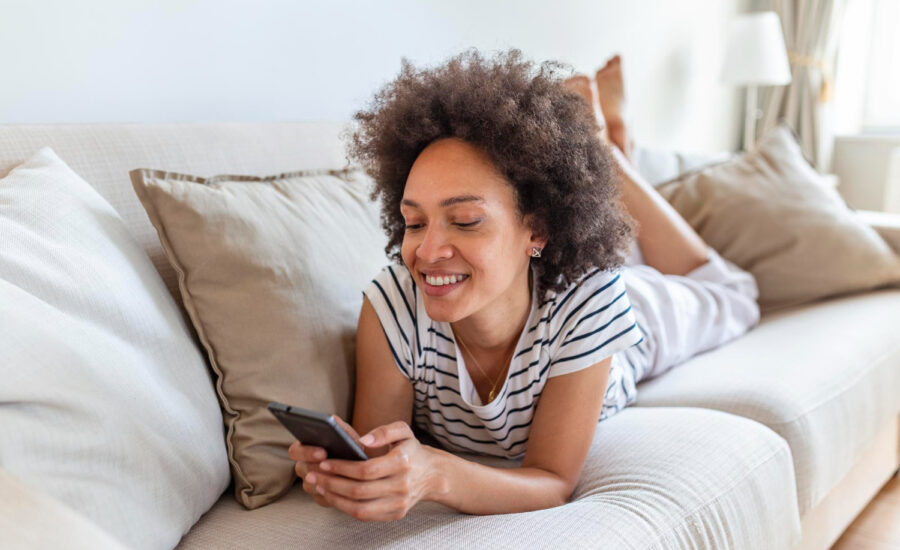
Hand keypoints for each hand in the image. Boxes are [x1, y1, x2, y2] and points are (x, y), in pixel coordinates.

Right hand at [288, 414, 363, 507]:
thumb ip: (338, 426)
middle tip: (331, 468)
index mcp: (304, 448)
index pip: (294, 451)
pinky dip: (331, 495)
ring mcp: (309, 483)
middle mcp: (303, 466)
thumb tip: (332, 419)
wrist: (361, 464)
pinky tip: (342, 491)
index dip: (307, 452)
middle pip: (301, 469)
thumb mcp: (346, 435)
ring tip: (340, 480)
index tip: (323, 452)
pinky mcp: (319, 496)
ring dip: (324, 483)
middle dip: (316, 468)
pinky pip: (320, 498)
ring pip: (310, 486)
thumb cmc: (350, 446)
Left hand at [311, 421, 435, 521]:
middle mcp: (402, 486)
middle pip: (359, 491)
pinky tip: (334, 497)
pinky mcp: (396, 514)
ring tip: (320, 487)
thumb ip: (384, 430)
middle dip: (332, 483)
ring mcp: (399, 503)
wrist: (431, 474)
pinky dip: (346, 509)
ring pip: (360, 508)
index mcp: (402, 462)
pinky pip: (366, 516)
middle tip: (313, 475)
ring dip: (335, 499)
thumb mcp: (403, 431)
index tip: (324, 463)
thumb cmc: (411, 450)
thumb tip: (364, 439)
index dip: (342, 468)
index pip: (366, 470)